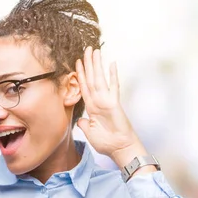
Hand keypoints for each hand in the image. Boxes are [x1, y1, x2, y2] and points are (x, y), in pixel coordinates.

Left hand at [76, 47, 146, 165]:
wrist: (119, 149)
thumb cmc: (107, 143)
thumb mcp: (90, 133)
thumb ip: (85, 125)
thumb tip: (81, 120)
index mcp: (92, 107)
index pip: (84, 87)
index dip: (80, 74)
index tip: (77, 62)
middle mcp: (98, 101)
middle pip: (91, 78)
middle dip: (88, 63)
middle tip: (87, 49)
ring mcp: (107, 101)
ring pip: (99, 79)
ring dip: (96, 64)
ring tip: (95, 51)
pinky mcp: (115, 103)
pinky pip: (113, 87)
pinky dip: (113, 75)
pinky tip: (112, 64)